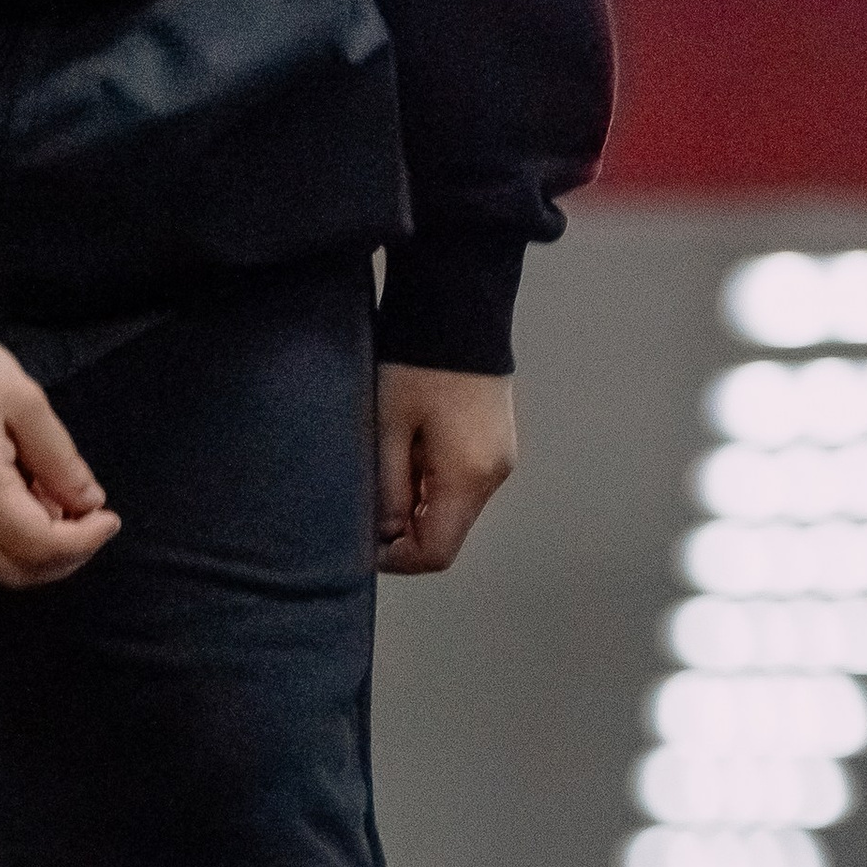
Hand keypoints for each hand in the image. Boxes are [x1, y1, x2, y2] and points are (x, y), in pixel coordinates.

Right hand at [0, 344, 121, 588]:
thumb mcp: (25, 401)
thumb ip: (59, 459)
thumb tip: (88, 502)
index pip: (38, 545)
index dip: (83, 541)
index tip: (108, 518)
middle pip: (16, 571)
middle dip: (63, 557)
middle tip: (88, 522)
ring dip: (36, 551)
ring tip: (55, 505)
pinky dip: (8, 542)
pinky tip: (24, 505)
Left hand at [376, 363, 516, 573]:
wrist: (458, 307)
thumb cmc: (418, 362)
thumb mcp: (387, 430)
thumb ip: (386, 490)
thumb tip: (383, 532)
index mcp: (468, 477)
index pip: (435, 553)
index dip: (397, 559)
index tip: (365, 542)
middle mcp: (493, 476)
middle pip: (447, 535)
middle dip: (406, 532)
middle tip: (370, 502)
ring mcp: (500, 459)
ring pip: (453, 510)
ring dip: (418, 505)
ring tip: (391, 465)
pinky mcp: (497, 443)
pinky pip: (463, 483)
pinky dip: (434, 484)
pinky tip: (413, 451)